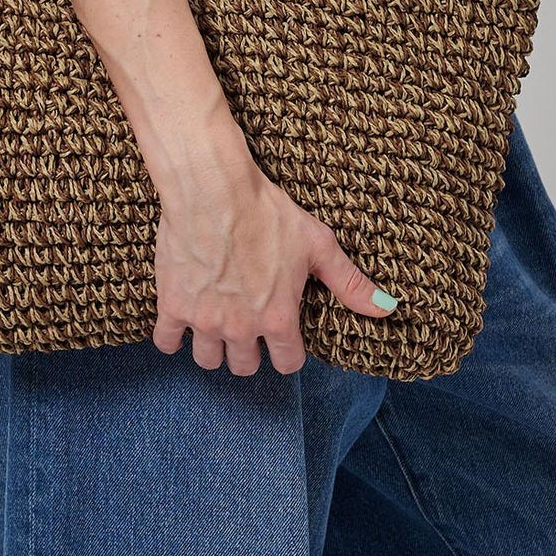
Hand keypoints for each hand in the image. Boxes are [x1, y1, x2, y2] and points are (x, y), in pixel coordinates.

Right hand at [151, 151, 396, 375]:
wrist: (213, 188)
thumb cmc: (268, 212)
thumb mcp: (317, 244)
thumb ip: (350, 282)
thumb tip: (388, 310)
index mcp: (279, 319)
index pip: (287, 364)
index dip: (286, 350)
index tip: (281, 334)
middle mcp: (242, 329)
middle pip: (245, 367)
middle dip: (249, 351)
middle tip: (247, 326)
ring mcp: (205, 320)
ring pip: (208, 360)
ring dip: (213, 347)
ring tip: (216, 324)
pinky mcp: (173, 306)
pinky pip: (167, 343)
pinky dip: (173, 338)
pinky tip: (180, 323)